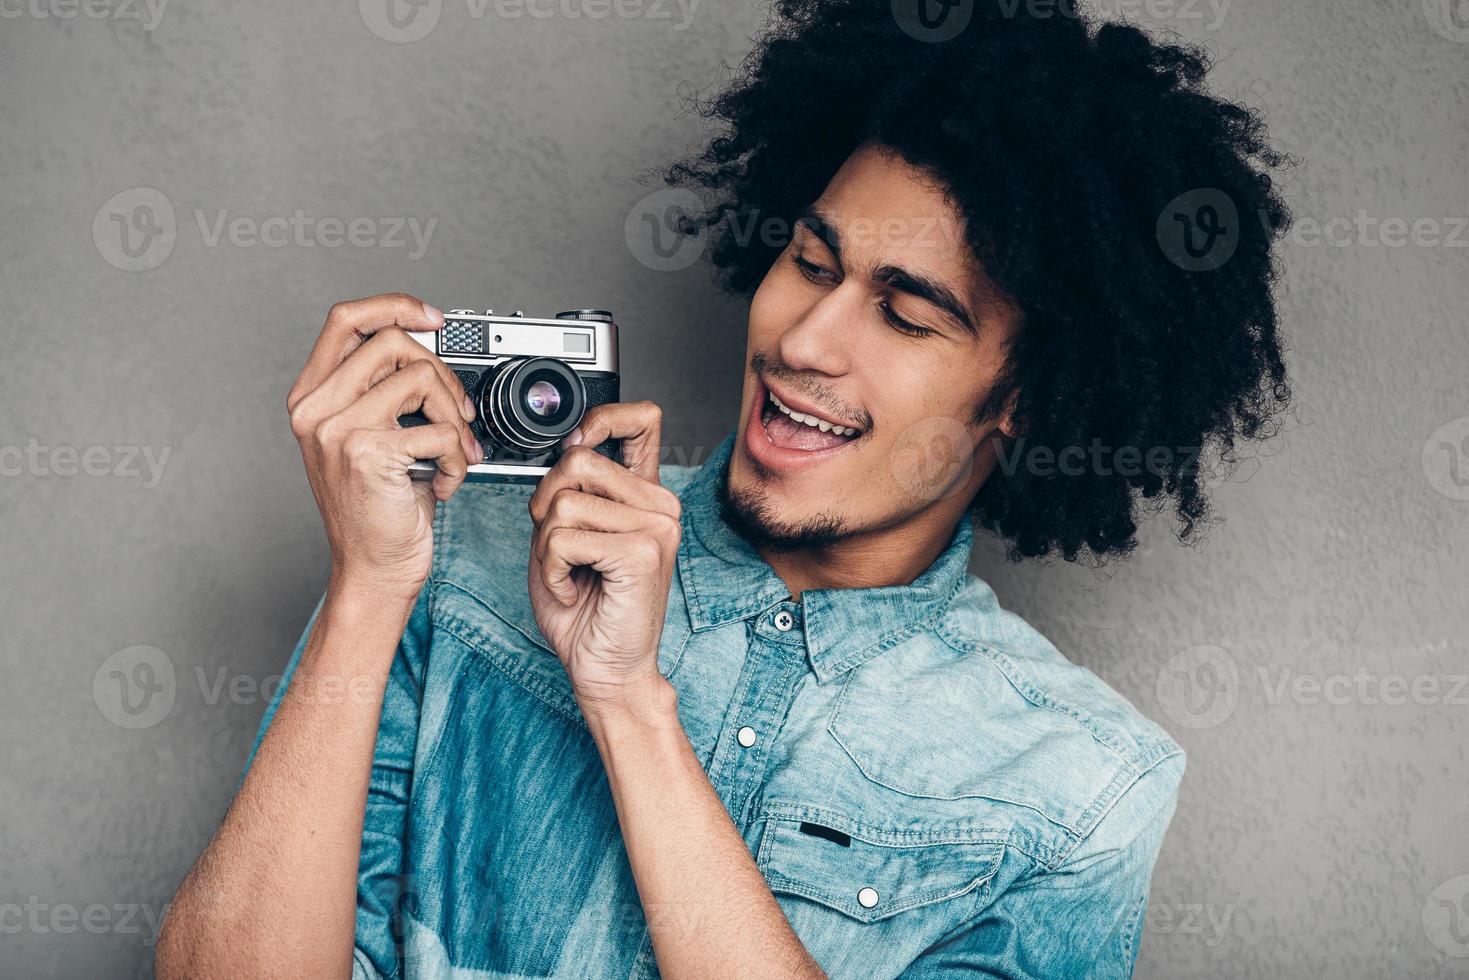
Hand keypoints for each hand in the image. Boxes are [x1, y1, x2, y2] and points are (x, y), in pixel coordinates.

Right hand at [287, 293, 479, 602]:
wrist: (373, 570)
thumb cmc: (379, 509)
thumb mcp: (370, 439)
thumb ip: (382, 392)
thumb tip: (430, 348)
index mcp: (312, 398)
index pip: (346, 319)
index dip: (394, 305)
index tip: (433, 318)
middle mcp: (316, 410)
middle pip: (393, 340)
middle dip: (443, 373)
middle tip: (457, 413)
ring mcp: (337, 430)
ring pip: (422, 377)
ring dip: (455, 419)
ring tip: (452, 453)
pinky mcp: (367, 453)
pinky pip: (438, 430)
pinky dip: (457, 458)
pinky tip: (445, 481)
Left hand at [527, 401, 681, 719]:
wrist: (605, 669)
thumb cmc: (586, 611)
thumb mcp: (564, 539)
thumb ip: (566, 494)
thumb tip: (560, 455)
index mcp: (644, 497)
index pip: (642, 420)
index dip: (603, 416)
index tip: (577, 440)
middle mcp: (659, 505)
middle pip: (577, 461)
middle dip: (546, 505)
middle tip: (559, 551)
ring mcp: (656, 526)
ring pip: (563, 501)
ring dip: (547, 548)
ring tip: (570, 575)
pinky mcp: (642, 552)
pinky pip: (564, 538)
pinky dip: (552, 570)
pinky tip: (575, 589)